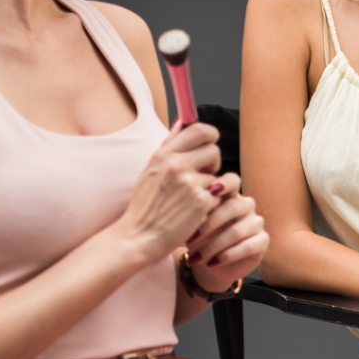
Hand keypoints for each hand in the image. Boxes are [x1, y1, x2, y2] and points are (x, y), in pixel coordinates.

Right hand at [114, 122, 222, 264]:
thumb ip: (169, 146)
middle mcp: (177, 165)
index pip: (200, 130)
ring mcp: (191, 184)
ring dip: (210, 188)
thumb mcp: (151, 170)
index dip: (210, 137)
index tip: (208, 146)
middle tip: (201, 177)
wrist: (138, 236)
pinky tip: (195, 213)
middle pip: (214, 151)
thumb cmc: (145, 205)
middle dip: (212, 164)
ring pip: (217, 176)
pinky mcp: (202, 202)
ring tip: (191, 199)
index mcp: (164, 154)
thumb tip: (183, 122)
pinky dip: (211, 205)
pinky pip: (219, 196)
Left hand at [183, 174, 268, 291]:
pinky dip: (227, 256)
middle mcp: (246, 206)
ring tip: (197, 257)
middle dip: (210, 224)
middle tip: (191, 238)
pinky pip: (247, 247)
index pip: (232, 181)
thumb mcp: (193, 225)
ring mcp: (256, 223)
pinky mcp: (262, 241)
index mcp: (230, 195)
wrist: (209, 265)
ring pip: (237, 231)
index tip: (210, 191)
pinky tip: (212, 263)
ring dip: (214, 246)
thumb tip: (190, 204)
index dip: (224, 183)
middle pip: (233, 207)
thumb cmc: (200, 239)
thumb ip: (196, 212)